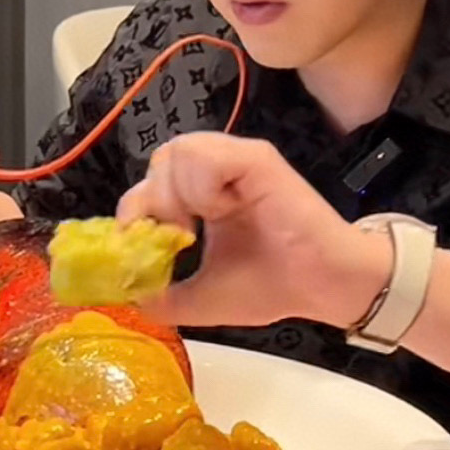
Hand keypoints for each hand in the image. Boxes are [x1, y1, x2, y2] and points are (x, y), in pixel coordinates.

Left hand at [115, 133, 390, 328]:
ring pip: (176, 151)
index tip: (141, 245)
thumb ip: (164, 296)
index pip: (150, 184)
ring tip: (198, 226)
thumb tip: (127, 298)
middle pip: (159, 161)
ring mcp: (236, 160)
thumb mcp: (204, 297)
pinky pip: (206, 154)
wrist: (322, 286)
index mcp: (204, 196)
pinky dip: (201, 185)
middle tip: (175, 238)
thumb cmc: (271, 286)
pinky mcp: (256, 158)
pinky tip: (220, 212)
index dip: (135, 212)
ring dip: (176, 194)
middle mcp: (218, 170)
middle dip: (153, 203)